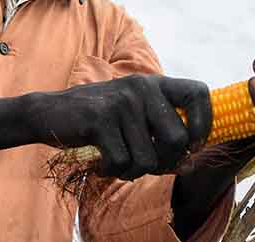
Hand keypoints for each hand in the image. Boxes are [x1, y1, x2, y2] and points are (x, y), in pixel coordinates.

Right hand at [26, 74, 210, 179]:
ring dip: (133, 171)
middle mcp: (142, 87)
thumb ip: (163, 136)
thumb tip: (191, 165)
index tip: (192, 145)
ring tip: (117, 160)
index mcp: (155, 83)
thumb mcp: (135, 118)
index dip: (204, 123)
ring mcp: (121, 102)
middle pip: (178, 140)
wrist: (49, 113)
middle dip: (164, 162)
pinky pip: (122, 162)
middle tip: (143, 163)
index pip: (200, 93)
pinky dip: (112, 170)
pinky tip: (101, 162)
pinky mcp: (100, 120)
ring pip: (149, 159)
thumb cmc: (101, 120)